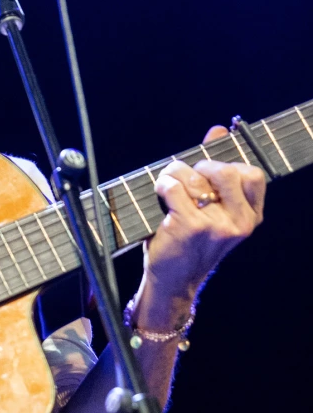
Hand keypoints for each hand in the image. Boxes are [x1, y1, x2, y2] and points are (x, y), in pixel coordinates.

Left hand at [139, 125, 265, 319]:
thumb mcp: (210, 210)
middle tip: (187, 179)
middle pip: (227, 171)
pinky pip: (174, 188)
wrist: (171, 282)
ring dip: (175, 175)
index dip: (228, 164)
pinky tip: (160, 197)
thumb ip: (216, 171)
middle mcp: (239, 223)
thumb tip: (219, 130)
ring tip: (168, 188)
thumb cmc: (188, 243)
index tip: (208, 170)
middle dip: (201, 166)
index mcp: (250, 217)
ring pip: (196, 177)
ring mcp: (216, 226)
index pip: (252, 175)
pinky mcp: (190, 227)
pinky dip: (162, 186)